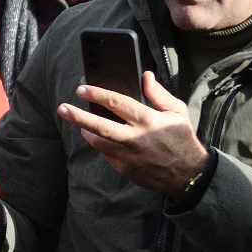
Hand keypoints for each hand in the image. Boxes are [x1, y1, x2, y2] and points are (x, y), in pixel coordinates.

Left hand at [60, 71, 209, 196]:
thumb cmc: (182, 139)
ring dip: (86, 131)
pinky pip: (107, 154)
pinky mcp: (125, 169)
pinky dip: (101, 145)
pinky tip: (99, 137)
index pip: (117, 103)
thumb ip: (158, 94)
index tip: (81, 89)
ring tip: (79, 122)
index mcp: (148, 120)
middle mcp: (135, 138)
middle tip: (63, 108)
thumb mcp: (177, 112)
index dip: (97, 94)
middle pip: (100, 125)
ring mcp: (128, 155)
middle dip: (78, 116)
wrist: (188, 175)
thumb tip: (145, 76)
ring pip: (98, 142)